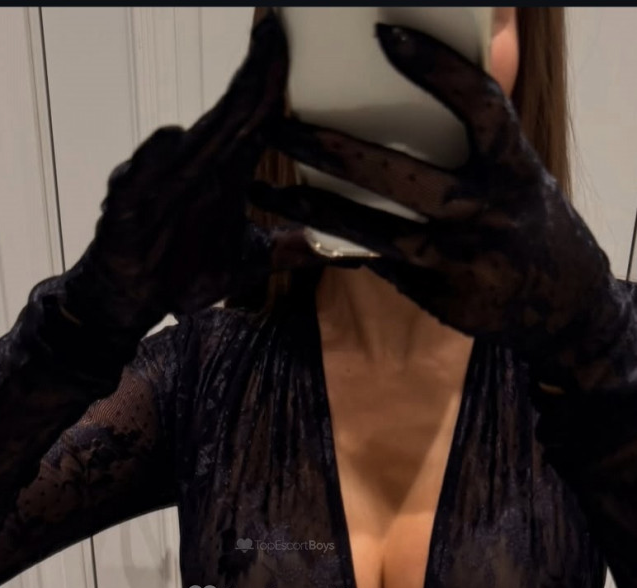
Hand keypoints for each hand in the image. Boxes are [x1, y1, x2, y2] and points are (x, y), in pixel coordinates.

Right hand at [61, 11, 321, 335]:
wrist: (132, 298)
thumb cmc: (182, 270)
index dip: (272, 81)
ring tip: (239, 82)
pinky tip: (172, 140)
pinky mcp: (130, 208)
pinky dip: (154, 160)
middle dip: (254, 77)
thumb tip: (342, 254)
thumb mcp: (248, 262)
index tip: (290, 41)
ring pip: (192, 141)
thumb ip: (291, 251)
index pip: (255, 118)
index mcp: (225, 174)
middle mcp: (197, 169)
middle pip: (232, 117)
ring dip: (217, 112)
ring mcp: (161, 184)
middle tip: (276, 34)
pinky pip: (141, 178)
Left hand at [249, 24, 625, 390]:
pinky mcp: (445, 297)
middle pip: (405, 177)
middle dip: (337, 152)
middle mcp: (491, 211)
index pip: (479, 105)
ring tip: (269, 188)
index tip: (387, 36)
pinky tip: (303, 227)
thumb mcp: (517, 174)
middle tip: (284, 127)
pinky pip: (385, 263)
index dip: (437, 69)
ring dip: (319, 210)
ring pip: (379, 232)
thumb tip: (418, 85)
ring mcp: (466, 260)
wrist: (562, 305)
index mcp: (514, 165)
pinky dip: (347, 245)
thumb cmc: (527, 221)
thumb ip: (477, 140)